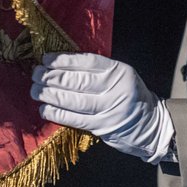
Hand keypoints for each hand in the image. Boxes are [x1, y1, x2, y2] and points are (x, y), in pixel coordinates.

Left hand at [31, 52, 173, 163]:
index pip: (86, 62)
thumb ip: (98, 71)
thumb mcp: (121, 76)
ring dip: (50, 95)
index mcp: (119, 71)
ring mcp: (109, 109)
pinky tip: (44, 108)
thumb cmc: (130, 97)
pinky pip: (74, 119)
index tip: (46, 59)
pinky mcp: (102, 127)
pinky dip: (57, 113)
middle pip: (77, 80)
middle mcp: (115, 88)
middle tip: (35, 74)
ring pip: (73, 100)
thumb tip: (61, 65)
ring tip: (35, 90)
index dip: (63, 60)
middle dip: (51, 76)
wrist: (152, 126)